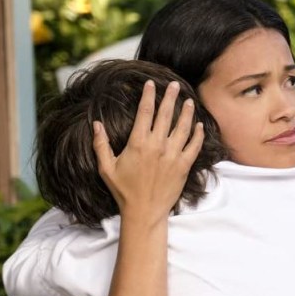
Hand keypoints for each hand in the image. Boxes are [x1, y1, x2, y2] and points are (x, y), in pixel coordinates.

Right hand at [93, 79, 203, 221]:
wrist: (144, 211)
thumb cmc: (123, 190)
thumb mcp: (106, 167)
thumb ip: (100, 144)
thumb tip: (95, 123)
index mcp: (138, 143)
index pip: (145, 112)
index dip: (148, 96)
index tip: (151, 84)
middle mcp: (157, 146)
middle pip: (165, 115)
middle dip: (170, 97)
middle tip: (174, 85)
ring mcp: (173, 156)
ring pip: (183, 128)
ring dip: (186, 112)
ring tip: (189, 100)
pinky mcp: (184, 166)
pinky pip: (194, 146)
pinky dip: (198, 135)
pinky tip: (199, 125)